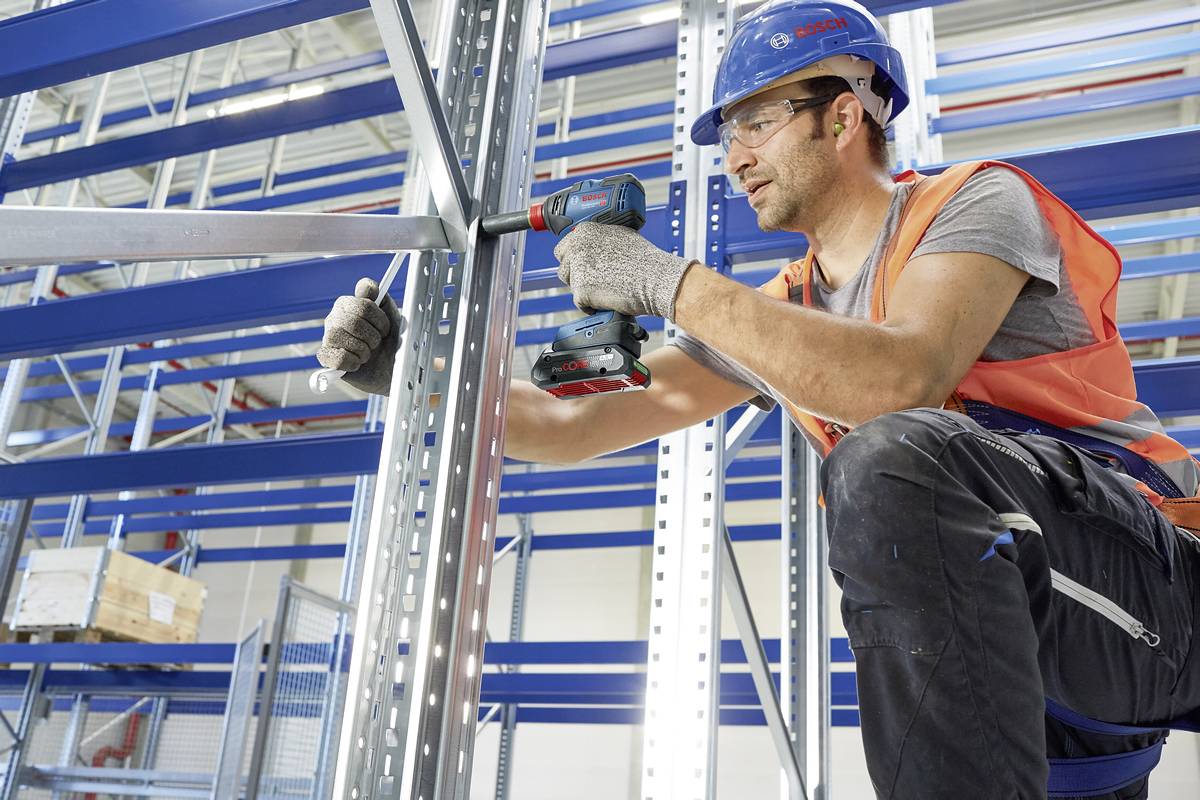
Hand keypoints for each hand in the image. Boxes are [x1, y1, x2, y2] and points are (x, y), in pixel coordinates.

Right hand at [317, 277, 402, 394]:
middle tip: (377, 343)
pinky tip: (357, 363)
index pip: (362, 297)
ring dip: (361, 349)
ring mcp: (329, 335)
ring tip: (367, 354)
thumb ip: (383, 300)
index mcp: (352, 303)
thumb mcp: (395, 319)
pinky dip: (351, 362)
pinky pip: (334, 356)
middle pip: (352, 320)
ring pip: (337, 335)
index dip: (378, 316)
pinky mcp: (326, 356)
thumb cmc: (391, 343)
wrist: (391, 371)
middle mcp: (337, 315)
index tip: (385, 328)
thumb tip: (368, 288)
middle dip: (372, 336)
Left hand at [553, 222, 695, 319]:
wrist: (656, 279)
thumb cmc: (645, 260)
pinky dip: (591, 305)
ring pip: (571, 284)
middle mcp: (577, 247)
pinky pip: (579, 303)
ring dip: (583, 289)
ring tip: (605, 289)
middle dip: (574, 274)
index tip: (581, 267)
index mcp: (585, 231)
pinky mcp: (580, 290)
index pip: (563, 247)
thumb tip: (592, 246)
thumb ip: (599, 239)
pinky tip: (607, 300)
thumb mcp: (620, 236)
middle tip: (591, 280)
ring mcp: (577, 269)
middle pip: (563, 266)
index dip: (573, 259)